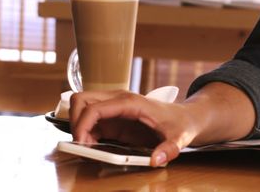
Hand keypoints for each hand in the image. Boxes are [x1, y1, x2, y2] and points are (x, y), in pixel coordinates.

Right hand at [70, 90, 201, 166]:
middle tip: (80, 143)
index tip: (81, 144)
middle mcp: (118, 100)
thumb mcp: (179, 138)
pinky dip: (85, 132)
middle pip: (81, 99)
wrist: (186, 118)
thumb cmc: (181, 124)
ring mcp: (114, 107)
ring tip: (88, 146)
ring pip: (82, 106)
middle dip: (74, 121)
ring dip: (78, 126)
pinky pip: (90, 120)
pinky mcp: (114, 117)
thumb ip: (169, 149)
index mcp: (130, 102)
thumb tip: (156, 160)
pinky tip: (94, 146)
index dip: (82, 124)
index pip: (95, 107)